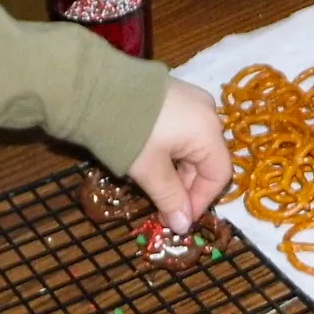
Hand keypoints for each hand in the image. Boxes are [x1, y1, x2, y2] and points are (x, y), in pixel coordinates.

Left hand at [127, 77, 231, 234]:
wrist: (95, 86)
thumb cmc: (129, 131)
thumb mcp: (149, 170)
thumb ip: (169, 198)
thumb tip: (182, 226)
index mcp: (208, 130)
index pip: (218, 175)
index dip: (200, 201)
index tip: (178, 219)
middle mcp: (206, 112)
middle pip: (206, 160)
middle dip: (184, 187)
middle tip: (161, 207)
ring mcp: (189, 100)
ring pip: (191, 146)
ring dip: (175, 171)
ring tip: (151, 187)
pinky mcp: (171, 95)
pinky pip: (180, 131)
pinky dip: (169, 151)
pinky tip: (149, 162)